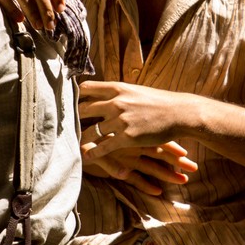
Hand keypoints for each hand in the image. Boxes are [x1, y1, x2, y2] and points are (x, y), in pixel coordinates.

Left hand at [78, 81, 196, 155]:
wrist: (179, 113)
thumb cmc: (160, 102)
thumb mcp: (137, 91)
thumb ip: (119, 93)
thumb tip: (105, 93)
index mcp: (118, 88)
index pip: (87, 88)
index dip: (75, 95)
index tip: (68, 102)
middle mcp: (116, 102)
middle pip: (84, 109)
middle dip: (73, 118)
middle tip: (65, 125)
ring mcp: (121, 120)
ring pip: (91, 130)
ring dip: (81, 138)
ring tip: (74, 143)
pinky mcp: (127, 137)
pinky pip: (104, 146)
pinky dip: (93, 153)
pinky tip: (87, 157)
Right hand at [79, 134, 198, 195]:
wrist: (73, 137)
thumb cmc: (92, 128)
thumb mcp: (110, 123)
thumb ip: (124, 124)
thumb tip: (141, 123)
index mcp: (133, 130)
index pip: (158, 137)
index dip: (173, 145)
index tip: (188, 151)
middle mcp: (132, 143)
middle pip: (160, 152)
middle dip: (178, 161)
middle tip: (194, 167)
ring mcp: (126, 156)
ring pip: (151, 167)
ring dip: (168, 175)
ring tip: (184, 181)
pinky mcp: (116, 166)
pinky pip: (134, 179)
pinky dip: (147, 186)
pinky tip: (158, 192)